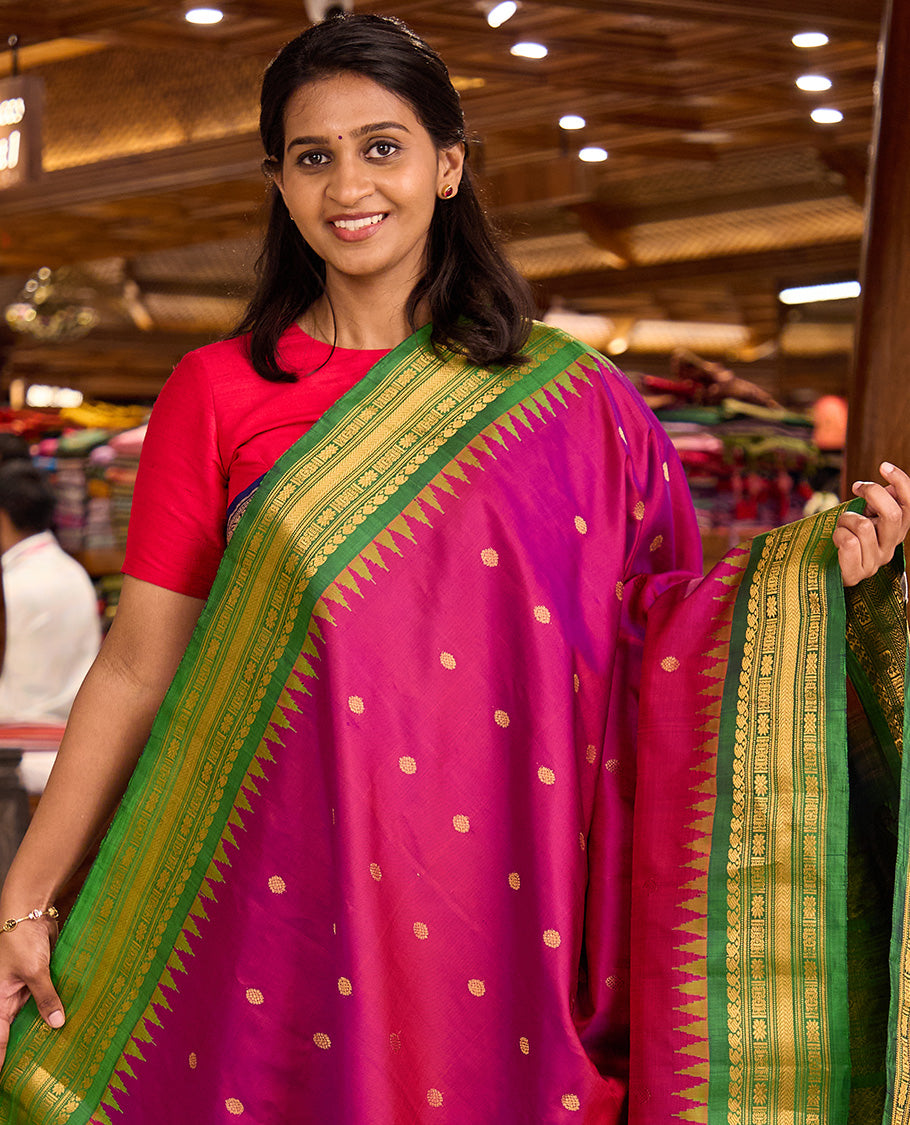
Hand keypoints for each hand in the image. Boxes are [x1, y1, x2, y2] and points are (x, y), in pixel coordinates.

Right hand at [0, 916, 63, 1071]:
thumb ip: (45, 997)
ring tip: (59, 1049)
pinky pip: (45, 997)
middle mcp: (8, 998)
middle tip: (39, 1070)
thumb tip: (56, 1024)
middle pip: (14, 1030)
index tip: (4, 1081)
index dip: (1, 1060)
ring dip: (44, 1025)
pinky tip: (69, 1019)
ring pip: (32, 1015)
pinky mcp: (38, 977)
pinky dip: (55, 1006)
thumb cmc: (20, 940)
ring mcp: (23, 988)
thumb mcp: (34, 971)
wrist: (28, 911)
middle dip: (26, 1047)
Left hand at [833, 462, 909, 586]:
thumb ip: (878, 503)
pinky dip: (838, 534)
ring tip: (842, 524)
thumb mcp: (865, 515)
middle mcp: (891, 547)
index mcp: (896, 531)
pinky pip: (849, 542)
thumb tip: (890, 486)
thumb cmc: (847, 538)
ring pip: (864, 526)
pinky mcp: (857, 573)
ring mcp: (875, 562)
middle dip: (873, 494)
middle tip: (857, 488)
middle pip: (893, 514)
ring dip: (846, 519)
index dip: (901, 483)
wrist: (827, 569)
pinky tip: (837, 538)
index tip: (884, 466)